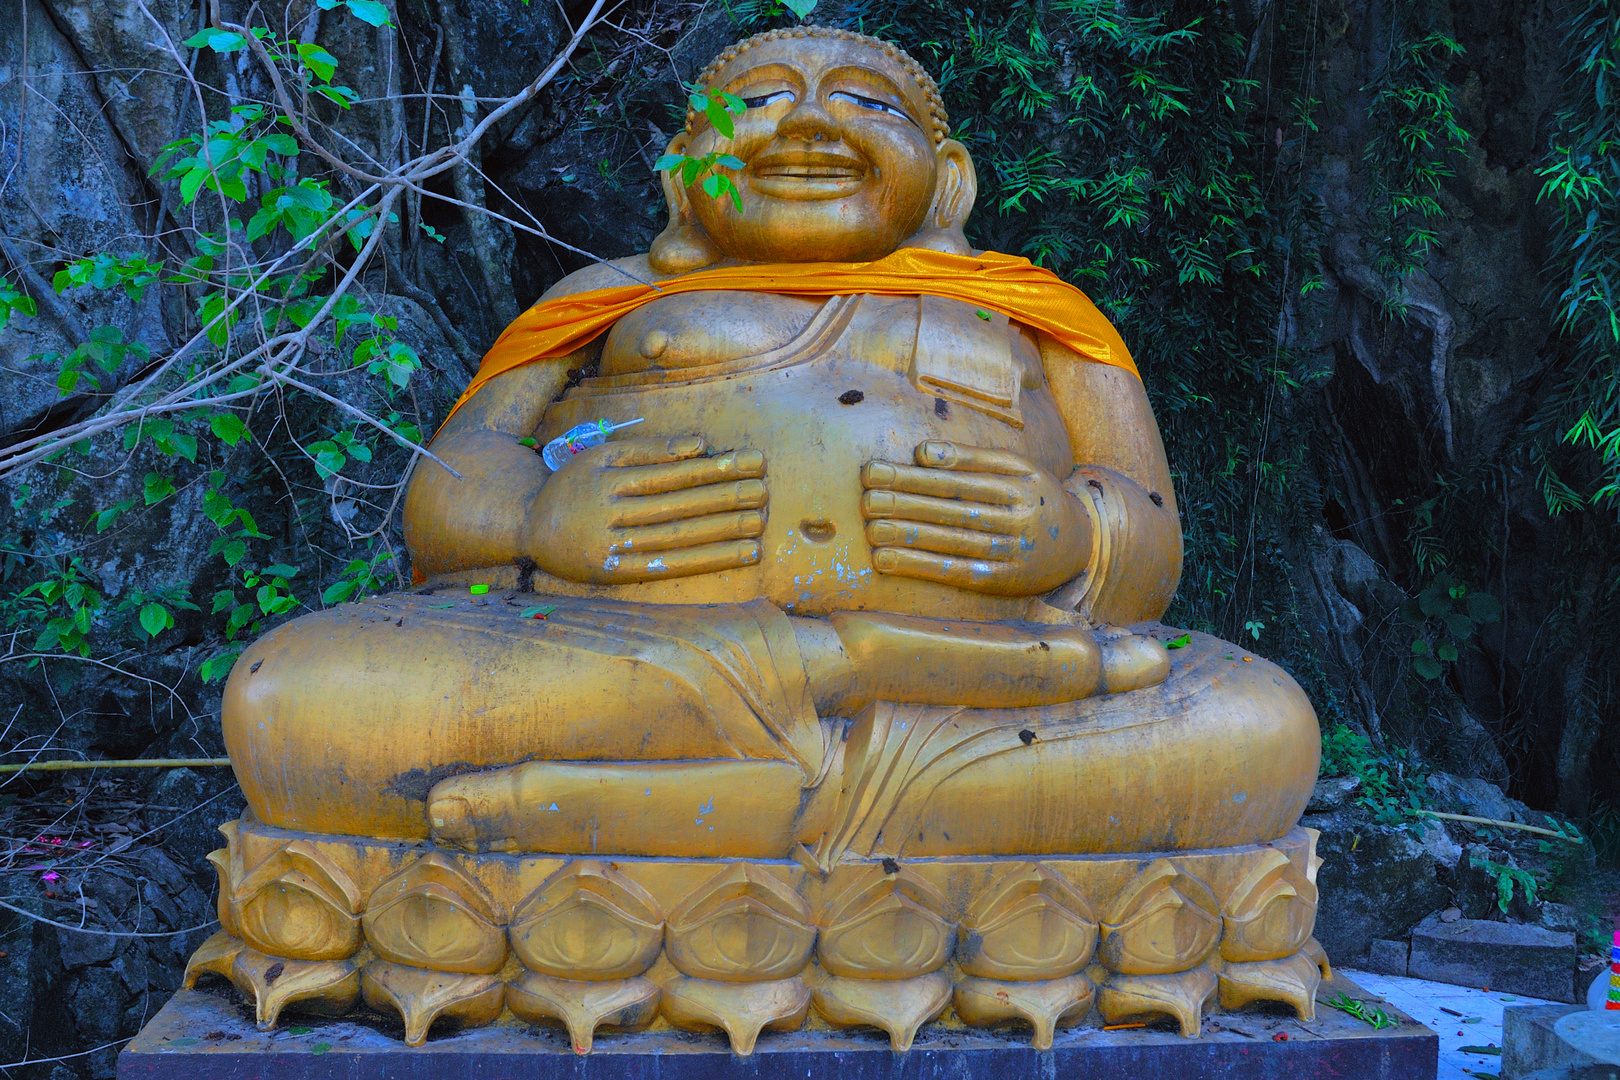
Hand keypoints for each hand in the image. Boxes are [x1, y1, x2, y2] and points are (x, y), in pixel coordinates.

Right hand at [525, 435, 766, 582]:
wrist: (528, 526)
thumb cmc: (576, 485)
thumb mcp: (603, 455)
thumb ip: (650, 449)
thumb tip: (699, 444)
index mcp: (608, 473)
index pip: (672, 470)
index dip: (714, 466)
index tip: (751, 461)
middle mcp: (609, 508)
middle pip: (678, 502)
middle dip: (725, 496)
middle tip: (765, 491)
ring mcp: (613, 544)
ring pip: (676, 534)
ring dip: (722, 529)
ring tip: (760, 522)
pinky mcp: (617, 573)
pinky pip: (669, 565)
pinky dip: (708, 559)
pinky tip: (739, 553)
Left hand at [860, 441, 1086, 594]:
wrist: (1082, 544)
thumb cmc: (1035, 497)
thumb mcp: (1018, 467)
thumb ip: (972, 457)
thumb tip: (923, 452)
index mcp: (1017, 484)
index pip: (955, 479)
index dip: (912, 475)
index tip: (874, 470)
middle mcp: (1015, 518)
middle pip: (951, 508)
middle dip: (904, 502)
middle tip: (865, 498)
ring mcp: (1009, 551)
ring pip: (951, 540)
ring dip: (907, 535)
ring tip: (871, 529)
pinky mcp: (1000, 580)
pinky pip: (955, 571)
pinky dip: (919, 566)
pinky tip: (887, 560)